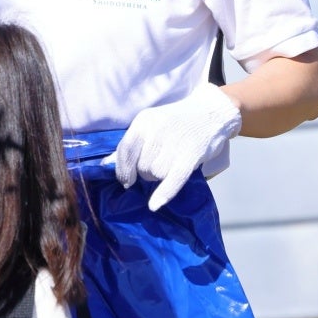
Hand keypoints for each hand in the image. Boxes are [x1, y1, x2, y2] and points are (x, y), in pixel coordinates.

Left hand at [112, 85, 241, 211]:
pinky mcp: (191, 154)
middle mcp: (156, 131)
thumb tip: (105, 164)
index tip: (126, 180)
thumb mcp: (150, 124)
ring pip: (155, 174)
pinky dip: (163, 194)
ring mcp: (174, 143)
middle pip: (141, 165)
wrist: (211, 112)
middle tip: (158, 165)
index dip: (122, 169)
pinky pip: (173, 179)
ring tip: (171, 164)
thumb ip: (130, 144)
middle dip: (146, 172)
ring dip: (160, 177)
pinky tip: (154, 205)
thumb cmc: (177, 120)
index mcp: (143, 121)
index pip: (125, 151)